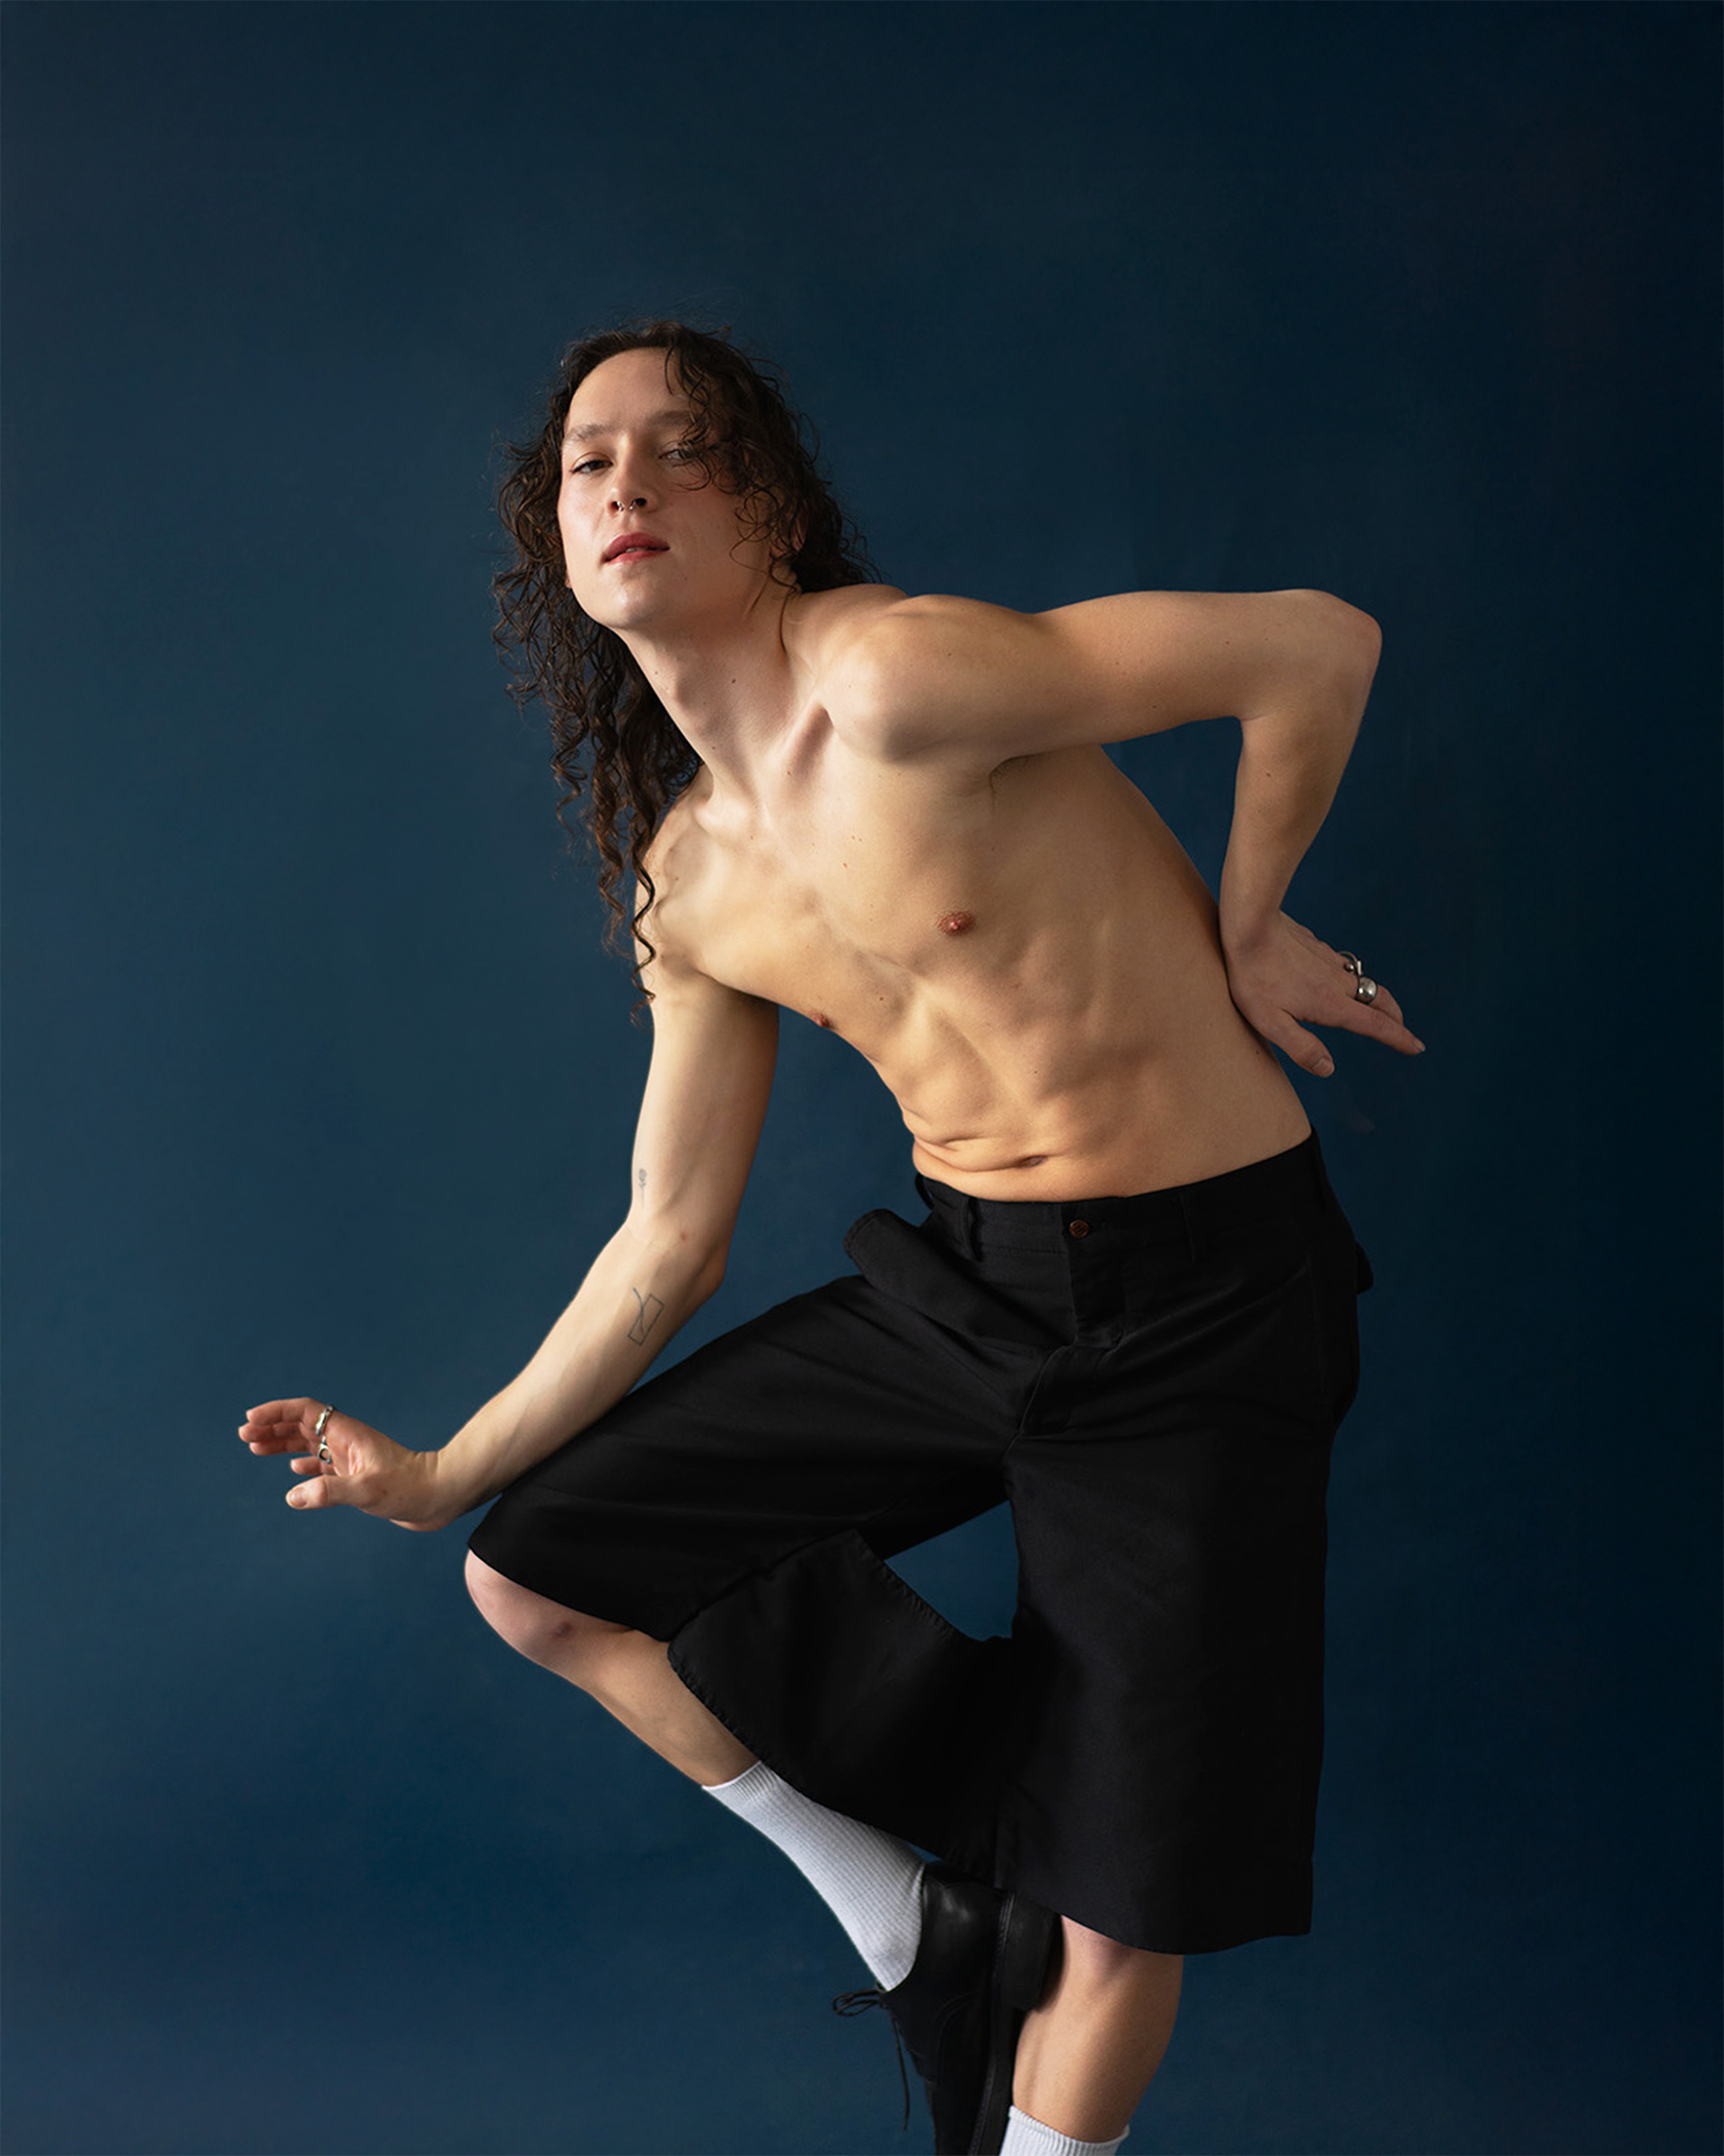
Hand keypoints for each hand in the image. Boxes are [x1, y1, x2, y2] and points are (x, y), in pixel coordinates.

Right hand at [238, 1398, 454, 1529]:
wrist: (441, 1497)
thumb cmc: (410, 1489)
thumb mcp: (367, 1491)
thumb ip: (329, 1492)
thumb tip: (292, 1496)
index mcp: (347, 1434)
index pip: (304, 1412)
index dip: (276, 1412)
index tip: (250, 1420)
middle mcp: (347, 1441)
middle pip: (302, 1425)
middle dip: (273, 1427)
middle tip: (244, 1436)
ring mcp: (352, 1458)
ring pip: (310, 1445)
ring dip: (283, 1444)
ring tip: (255, 1449)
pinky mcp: (358, 1477)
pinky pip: (323, 1466)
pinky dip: (305, 1465)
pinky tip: (294, 1472)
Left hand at [1221, 910, 1425, 1078]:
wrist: (1250, 926)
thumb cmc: (1254, 977)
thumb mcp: (1270, 1022)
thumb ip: (1301, 1048)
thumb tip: (1328, 1069)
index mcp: (1331, 1004)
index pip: (1375, 1025)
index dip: (1398, 1038)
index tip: (1416, 1047)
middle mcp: (1337, 982)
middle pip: (1379, 1000)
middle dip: (1395, 1017)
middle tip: (1403, 1029)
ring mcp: (1329, 961)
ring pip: (1363, 981)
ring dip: (1376, 997)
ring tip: (1376, 1008)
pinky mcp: (1318, 947)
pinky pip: (1343, 966)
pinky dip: (1353, 978)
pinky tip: (1339, 979)